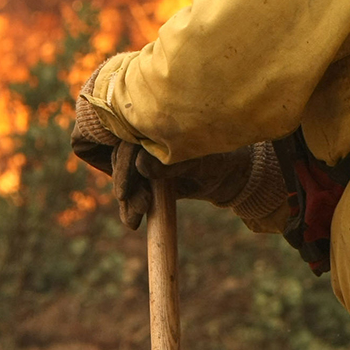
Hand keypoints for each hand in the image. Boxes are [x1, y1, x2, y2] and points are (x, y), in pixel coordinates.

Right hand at [70, 59, 256, 229]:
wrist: (226, 176)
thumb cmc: (217, 160)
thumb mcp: (199, 162)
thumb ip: (172, 163)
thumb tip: (141, 164)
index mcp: (160, 127)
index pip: (130, 142)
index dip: (124, 166)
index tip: (124, 192)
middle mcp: (148, 140)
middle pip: (122, 160)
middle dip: (126, 186)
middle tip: (140, 209)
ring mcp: (145, 158)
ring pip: (125, 177)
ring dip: (127, 200)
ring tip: (135, 221)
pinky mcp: (147, 177)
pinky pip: (132, 190)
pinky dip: (129, 207)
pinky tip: (132, 221)